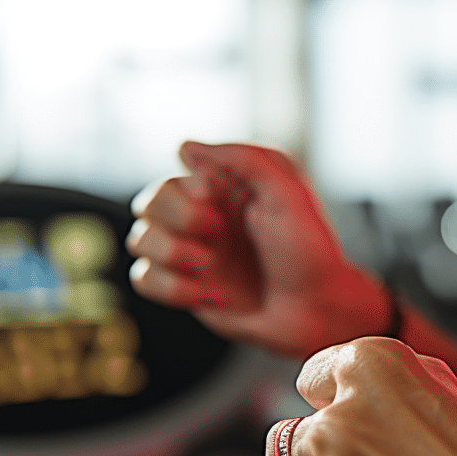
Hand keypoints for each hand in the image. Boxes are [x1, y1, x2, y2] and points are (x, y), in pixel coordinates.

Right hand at [127, 141, 389, 358]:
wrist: (317, 308)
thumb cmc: (310, 249)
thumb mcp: (288, 191)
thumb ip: (243, 159)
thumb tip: (185, 147)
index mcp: (222, 189)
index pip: (174, 177)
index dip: (189, 197)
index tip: (221, 211)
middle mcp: (201, 217)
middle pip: (147, 205)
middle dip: (178, 222)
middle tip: (218, 236)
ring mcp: (190, 254)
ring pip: (139, 242)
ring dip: (173, 257)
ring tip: (213, 270)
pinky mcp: (186, 288)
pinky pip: (146, 281)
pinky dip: (178, 291)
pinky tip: (219, 297)